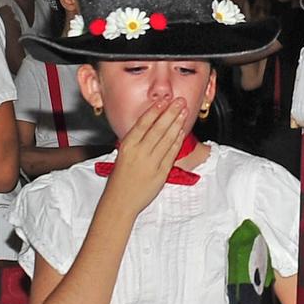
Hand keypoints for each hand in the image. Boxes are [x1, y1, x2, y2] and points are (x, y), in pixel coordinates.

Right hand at [98, 99, 188, 216]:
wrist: (120, 202)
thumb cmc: (120, 179)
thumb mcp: (123, 155)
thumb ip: (136, 141)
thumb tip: (151, 125)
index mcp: (127, 146)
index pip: (143, 123)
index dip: (155, 110)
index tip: (163, 101)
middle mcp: (139, 153)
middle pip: (158, 128)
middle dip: (170, 112)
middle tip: (179, 101)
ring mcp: (151, 163)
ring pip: (167, 139)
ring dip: (177, 123)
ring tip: (184, 112)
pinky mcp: (161, 173)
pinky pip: (171, 153)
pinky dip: (177, 141)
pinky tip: (182, 131)